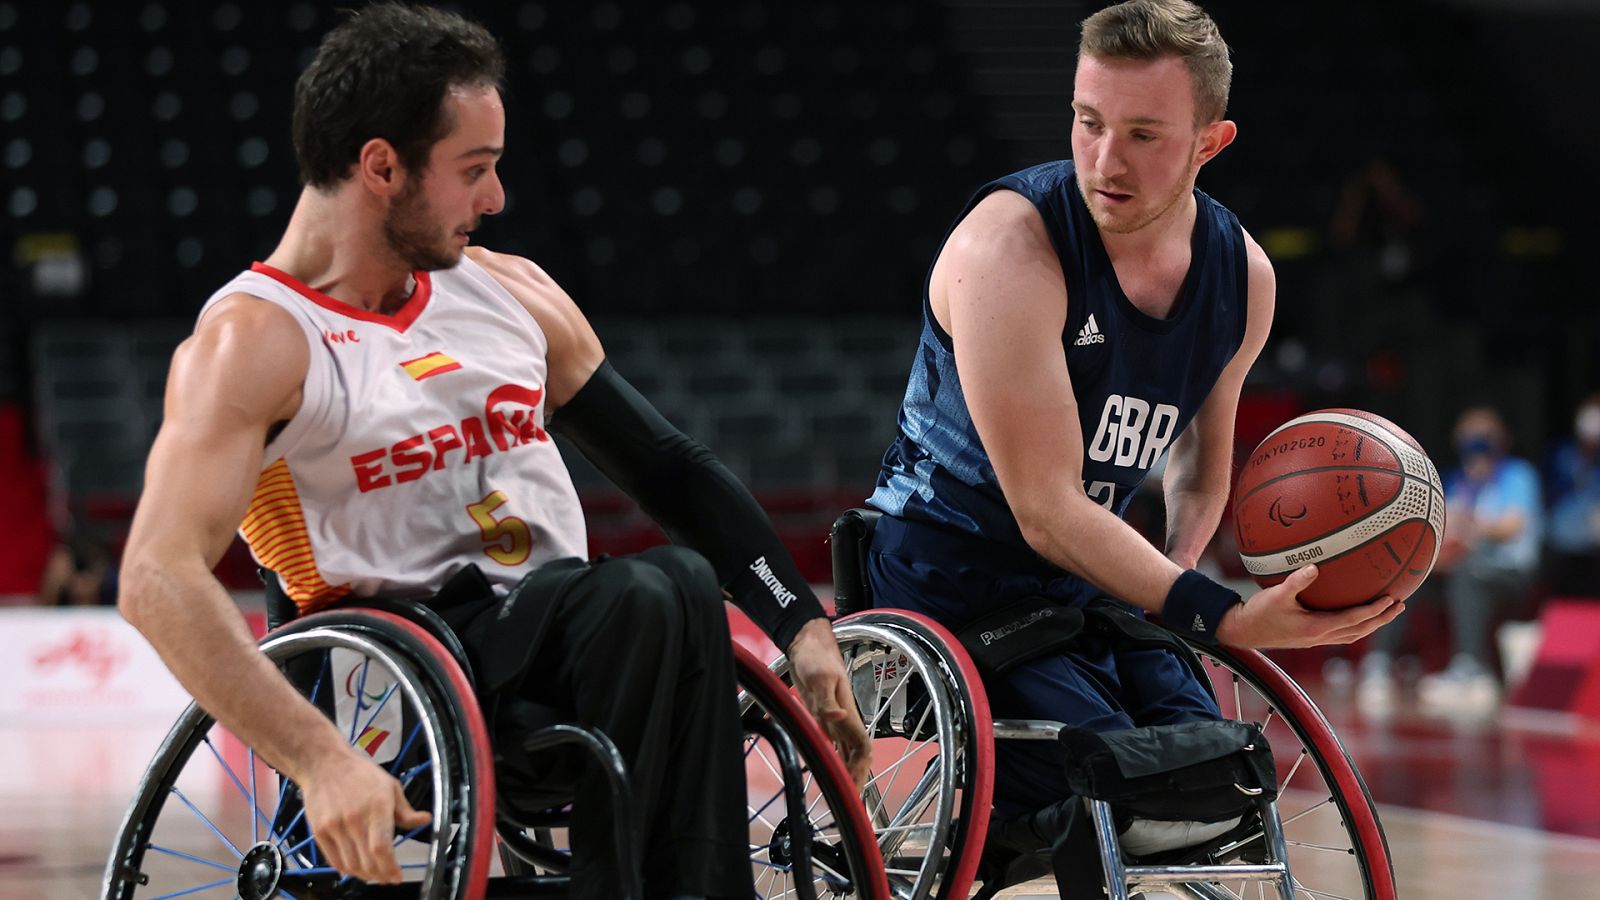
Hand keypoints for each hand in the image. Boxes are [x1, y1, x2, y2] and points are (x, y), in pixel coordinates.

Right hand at [295, 744, 431, 883]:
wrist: (324, 764)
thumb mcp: (390, 786)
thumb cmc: (360, 774)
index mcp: (376, 807)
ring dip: (364, 875)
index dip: (390, 868)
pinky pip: (334, 860)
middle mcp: (354, 819)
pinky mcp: (320, 831)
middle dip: (380, 876)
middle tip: (388, 878)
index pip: (381, 847)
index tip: (397, 877)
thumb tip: (425, 820)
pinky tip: (356, 868)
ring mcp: (335, 827)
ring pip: (351, 865)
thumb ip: (406, 810)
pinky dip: (347, 869)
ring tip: (374, 874)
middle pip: (367, 861)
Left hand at [786, 618, 872, 789]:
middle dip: (857, 778)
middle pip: (857, 755)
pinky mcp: (822, 716)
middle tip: (850, 802)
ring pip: (846, 752)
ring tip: (844, 793)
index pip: (862, 747)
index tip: (855, 788)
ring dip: (847, 772)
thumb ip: (827, 702)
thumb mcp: (819, 677)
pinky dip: (834, 759)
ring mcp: (834, 719)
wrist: (806, 643)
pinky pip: (832, 744)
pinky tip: (829, 769)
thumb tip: (839, 719)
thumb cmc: (815, 656)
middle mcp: (844, 719)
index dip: (861, 769)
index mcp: (848, 713)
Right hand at [1214, 564, 1403, 648]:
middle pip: (1359, 631)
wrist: (1242, 631)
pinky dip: (1355, 626)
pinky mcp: (1309, 638)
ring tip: (1385, 612)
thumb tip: (1314, 566)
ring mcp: (1315, 640)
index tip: (1391, 600)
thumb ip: (1296, 581)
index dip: (1374, 611)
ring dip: (1371, 624)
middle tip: (1399, 606)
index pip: (1353, 620)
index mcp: (1316, 627)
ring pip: (1352, 635)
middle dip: (1381, 619)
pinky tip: (1355, 616)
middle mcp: (1319, 637)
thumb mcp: (1276, 594)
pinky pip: (1341, 633)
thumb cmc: (1258, 612)